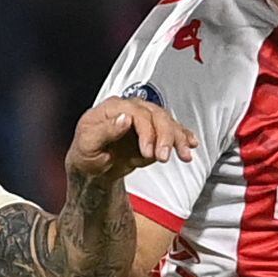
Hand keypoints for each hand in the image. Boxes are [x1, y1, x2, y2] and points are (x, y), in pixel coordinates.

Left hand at [65, 96, 194, 182]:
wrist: (93, 168)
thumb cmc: (86, 155)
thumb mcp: (87, 144)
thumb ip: (105, 130)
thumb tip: (125, 119)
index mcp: (112, 108)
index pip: (137, 113)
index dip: (146, 131)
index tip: (148, 151)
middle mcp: (130, 109)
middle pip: (156, 115)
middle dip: (164, 136)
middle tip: (164, 157)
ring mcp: (143, 119)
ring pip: (167, 121)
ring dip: (178, 138)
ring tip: (184, 155)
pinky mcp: (153, 131)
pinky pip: (172, 129)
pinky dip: (183, 136)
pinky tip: (191, 144)